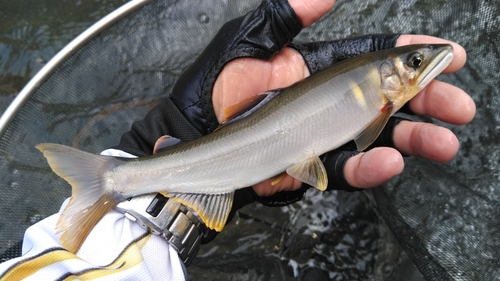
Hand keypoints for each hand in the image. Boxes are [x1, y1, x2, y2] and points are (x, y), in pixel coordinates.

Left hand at [211, 0, 475, 194]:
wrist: (188, 133)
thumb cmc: (213, 86)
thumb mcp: (249, 40)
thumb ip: (290, 14)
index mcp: (317, 69)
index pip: (373, 60)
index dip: (409, 57)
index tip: (446, 55)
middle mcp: (326, 103)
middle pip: (386, 101)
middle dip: (427, 102)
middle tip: (460, 105)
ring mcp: (319, 137)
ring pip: (374, 139)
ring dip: (413, 139)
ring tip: (445, 140)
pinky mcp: (307, 167)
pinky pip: (343, 170)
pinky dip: (368, 167)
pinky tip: (391, 159)